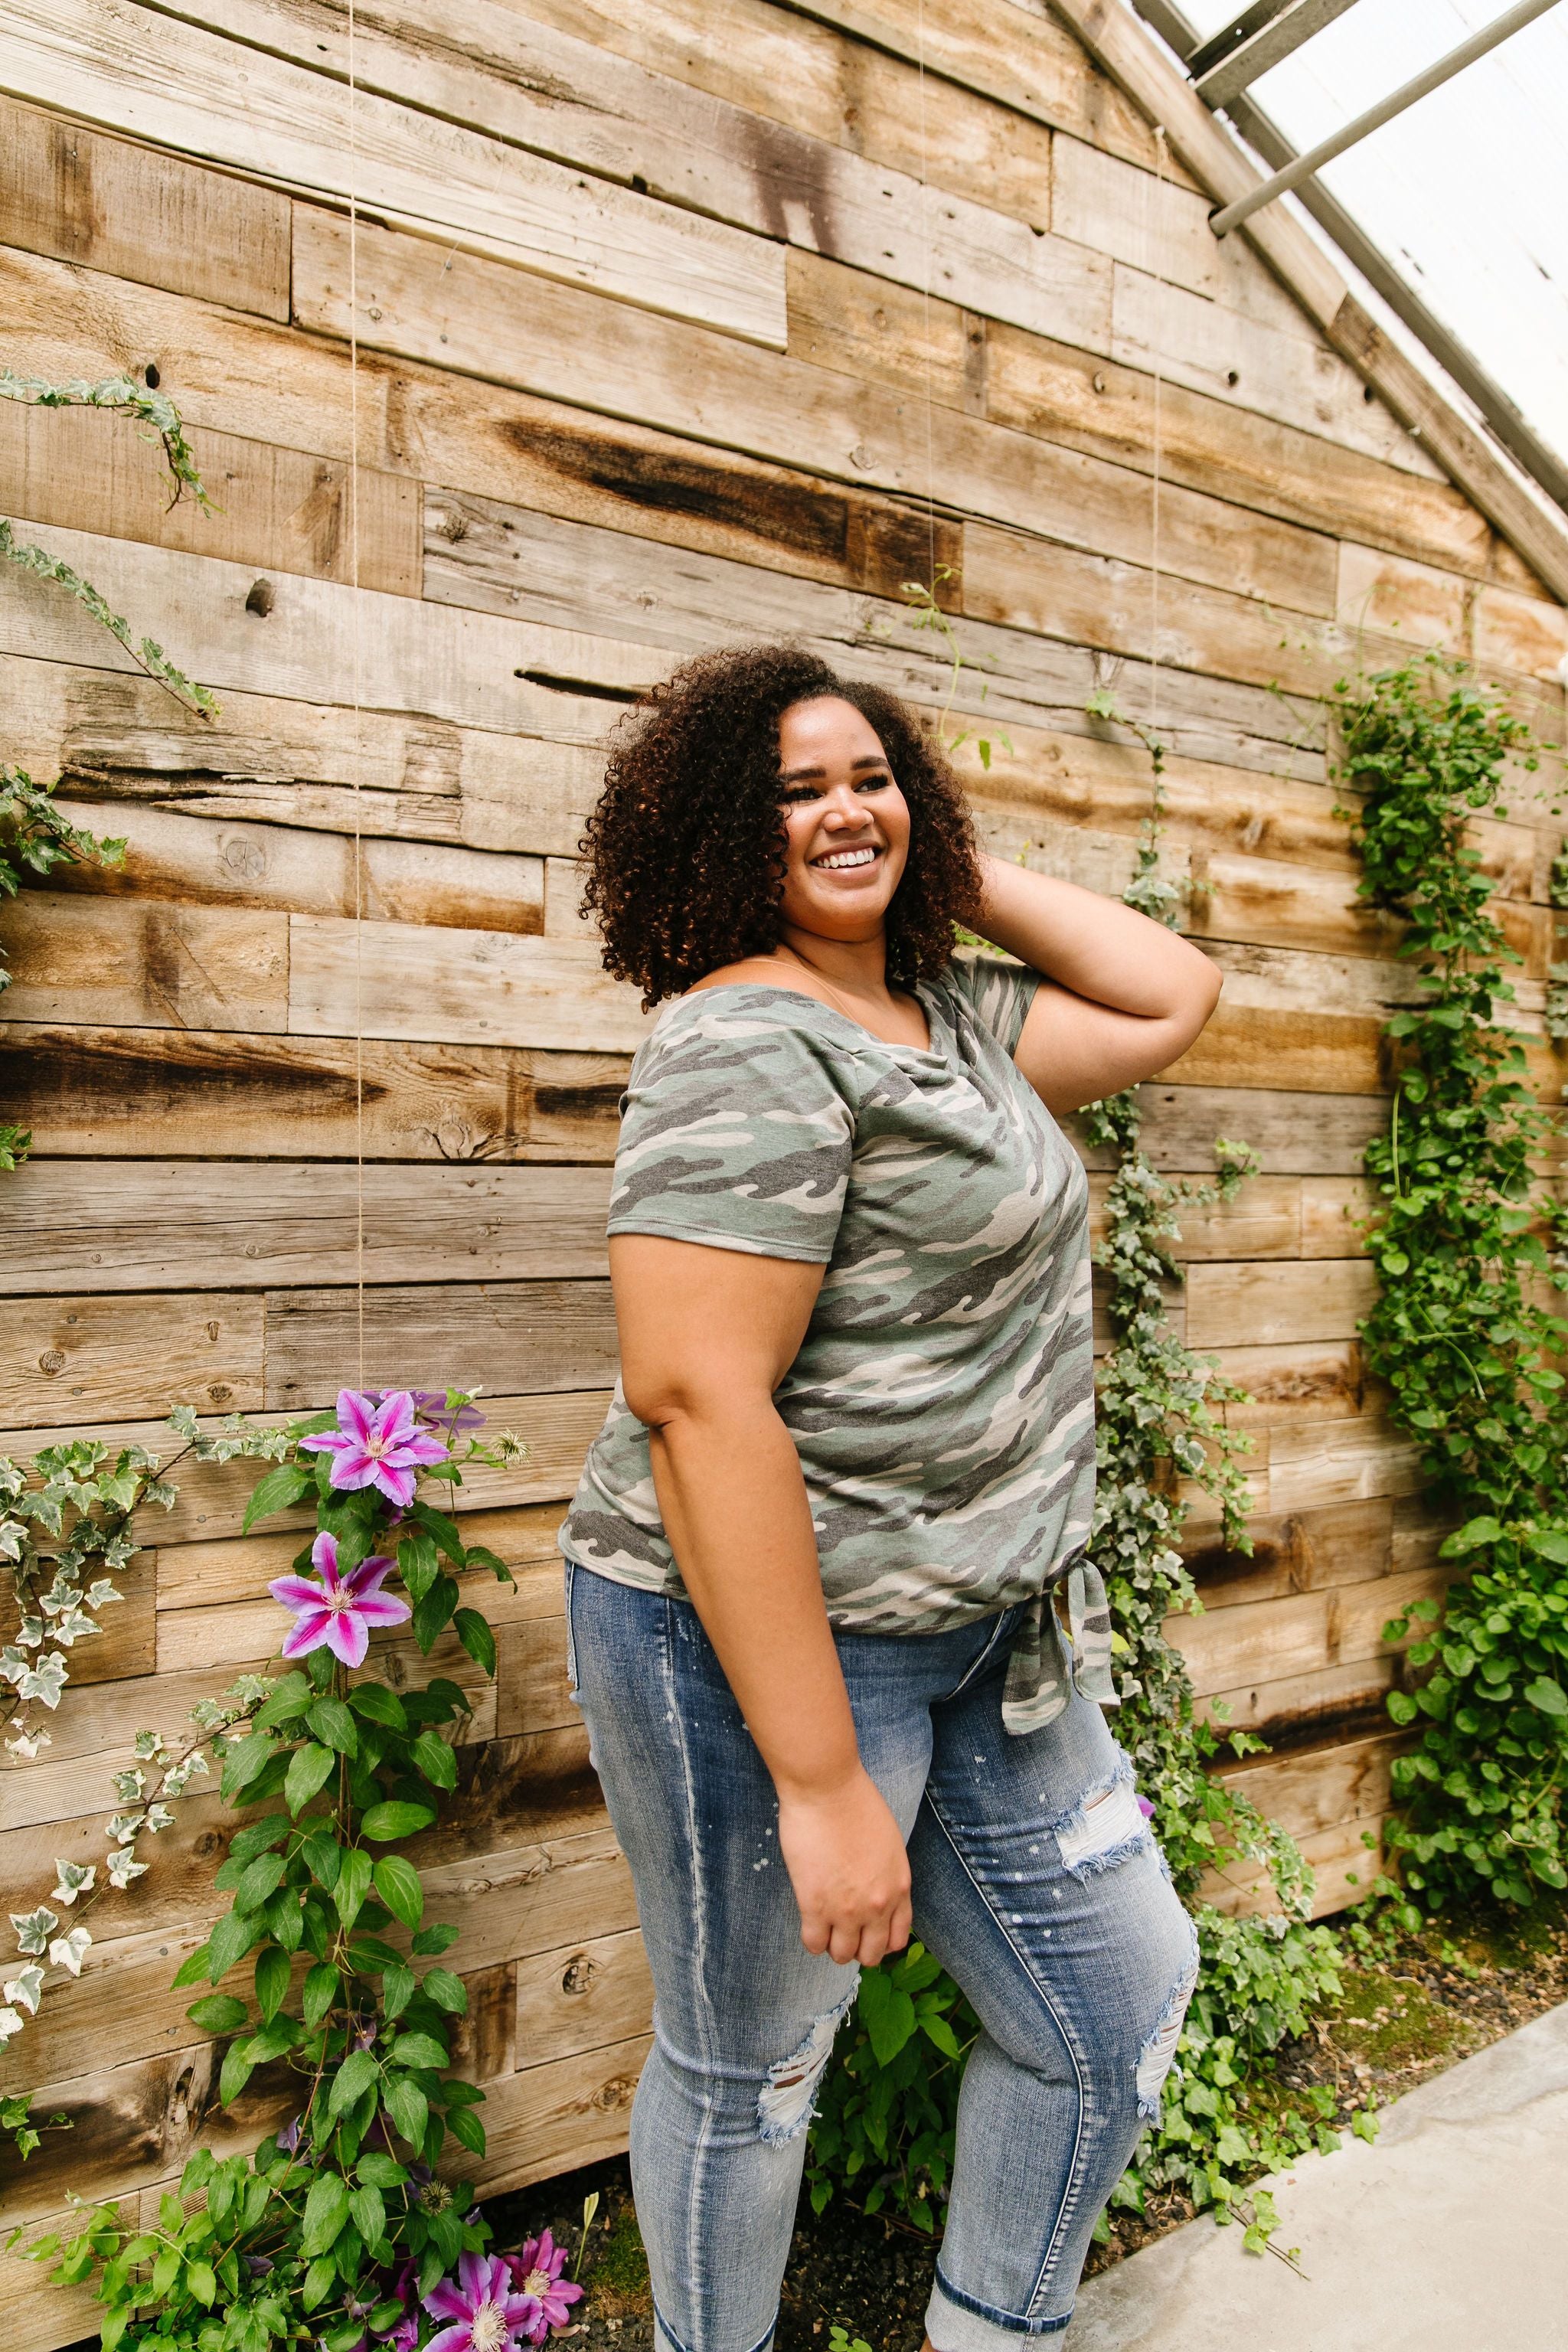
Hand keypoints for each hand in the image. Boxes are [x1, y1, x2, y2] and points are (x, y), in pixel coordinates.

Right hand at [776, 1767, 912, 1964]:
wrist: (827, 1789)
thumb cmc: (856, 1803)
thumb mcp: (888, 1843)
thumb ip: (887, 1874)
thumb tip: (874, 1890)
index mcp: (899, 1887)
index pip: (898, 1938)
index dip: (881, 1941)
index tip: (868, 1933)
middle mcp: (878, 1905)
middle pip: (871, 1954)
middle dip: (858, 1947)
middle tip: (843, 1932)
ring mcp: (846, 1910)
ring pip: (842, 1955)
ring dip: (833, 1946)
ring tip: (825, 1927)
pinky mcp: (815, 1906)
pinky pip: (814, 1944)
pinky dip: (812, 1940)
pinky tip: (809, 1921)